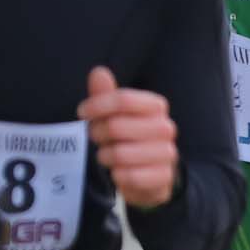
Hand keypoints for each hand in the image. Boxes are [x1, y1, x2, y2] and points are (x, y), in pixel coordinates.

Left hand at [80, 68, 178, 208]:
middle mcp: (166, 128)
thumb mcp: (114, 114)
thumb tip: (99, 72)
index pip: (123, 99)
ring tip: (107, 156)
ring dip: (106, 157)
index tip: (82, 113)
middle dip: (98, 134)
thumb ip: (106, 94)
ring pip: (121, 153)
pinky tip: (118, 172)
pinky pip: (130, 176)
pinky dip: (117, 176)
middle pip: (117, 126)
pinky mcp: (165, 177)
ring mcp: (168, 153)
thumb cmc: (127, 138)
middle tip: (97, 139)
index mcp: (156, 106)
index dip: (97, 106)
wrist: (148, 174)